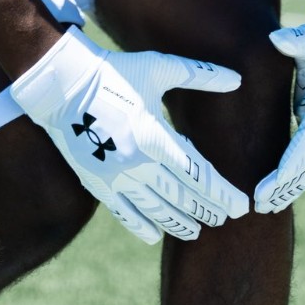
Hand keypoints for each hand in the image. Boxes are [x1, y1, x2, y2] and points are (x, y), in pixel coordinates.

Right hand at [10, 27, 249, 244]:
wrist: (63, 84)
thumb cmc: (115, 71)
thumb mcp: (159, 68)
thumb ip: (199, 75)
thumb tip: (237, 79)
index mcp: (153, 136)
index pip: (198, 175)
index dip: (222, 193)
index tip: (242, 205)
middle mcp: (136, 163)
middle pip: (181, 197)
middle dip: (208, 209)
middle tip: (228, 218)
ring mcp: (114, 177)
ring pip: (155, 210)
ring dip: (180, 222)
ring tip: (198, 231)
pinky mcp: (96, 183)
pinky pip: (124, 213)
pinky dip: (141, 226)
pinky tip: (156, 235)